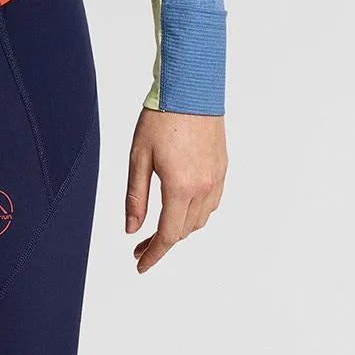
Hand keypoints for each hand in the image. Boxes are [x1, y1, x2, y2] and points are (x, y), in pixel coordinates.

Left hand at [124, 110, 226, 271]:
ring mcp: (217, 179)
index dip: (153, 255)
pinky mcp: (222, 169)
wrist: (191, 88)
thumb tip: (132, 230)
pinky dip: (195, 215)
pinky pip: (211, 204)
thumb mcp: (138, 159)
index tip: (140, 266)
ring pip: (199, 221)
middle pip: (183, 231)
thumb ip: (136, 198)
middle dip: (161, 243)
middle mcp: (204, 187)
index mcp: (181, 187)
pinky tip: (180, 210)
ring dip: (179, 230)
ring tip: (157, 230)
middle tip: (140, 246)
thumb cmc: (161, 118)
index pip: (167, 235)